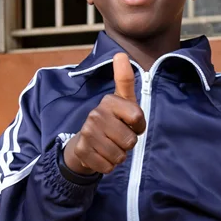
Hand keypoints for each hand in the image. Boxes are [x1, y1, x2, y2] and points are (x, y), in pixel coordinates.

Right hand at [64, 53, 145, 174]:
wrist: (84, 144)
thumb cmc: (111, 121)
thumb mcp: (122, 101)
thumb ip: (125, 80)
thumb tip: (120, 54)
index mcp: (109, 101)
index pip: (138, 118)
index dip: (138, 126)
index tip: (130, 124)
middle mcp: (96, 114)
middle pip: (130, 141)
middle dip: (127, 145)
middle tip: (117, 138)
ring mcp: (87, 132)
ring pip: (119, 156)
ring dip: (118, 156)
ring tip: (109, 147)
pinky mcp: (81, 151)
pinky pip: (107, 167)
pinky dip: (107, 166)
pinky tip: (100, 156)